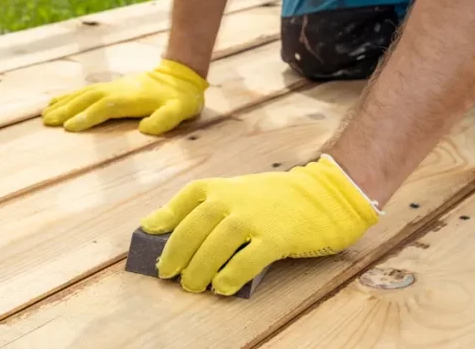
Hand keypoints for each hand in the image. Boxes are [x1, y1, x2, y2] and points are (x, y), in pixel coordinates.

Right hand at [41, 59, 208, 134]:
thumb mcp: (180, 111)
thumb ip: (165, 120)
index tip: (69, 127)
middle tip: (47, 122)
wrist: (181, 76)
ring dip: (63, 104)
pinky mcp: (111, 87)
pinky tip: (57, 101)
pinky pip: (85, 91)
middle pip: (86, 99)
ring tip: (45, 114)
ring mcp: (112, 87)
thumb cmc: (181, 99)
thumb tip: (146, 129)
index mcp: (130, 99)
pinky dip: (69, 96)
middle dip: (66, 110)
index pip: (104, 108)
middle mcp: (117, 91)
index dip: (87, 117)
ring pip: (83, 94)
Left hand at [139, 155, 381, 294]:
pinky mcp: (278, 237)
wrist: (325, 195)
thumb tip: (159, 225)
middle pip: (196, 226)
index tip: (149, 235)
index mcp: (222, 187)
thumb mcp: (237, 192)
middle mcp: (235, 199)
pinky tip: (222, 287)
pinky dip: (231, 275)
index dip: (165, 218)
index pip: (186, 200)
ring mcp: (256, 217)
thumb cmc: (275, 199)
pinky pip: (249, 259)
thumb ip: (205, 207)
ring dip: (199, 268)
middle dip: (177, 252)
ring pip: (217, 244)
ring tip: (192, 285)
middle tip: (168, 273)